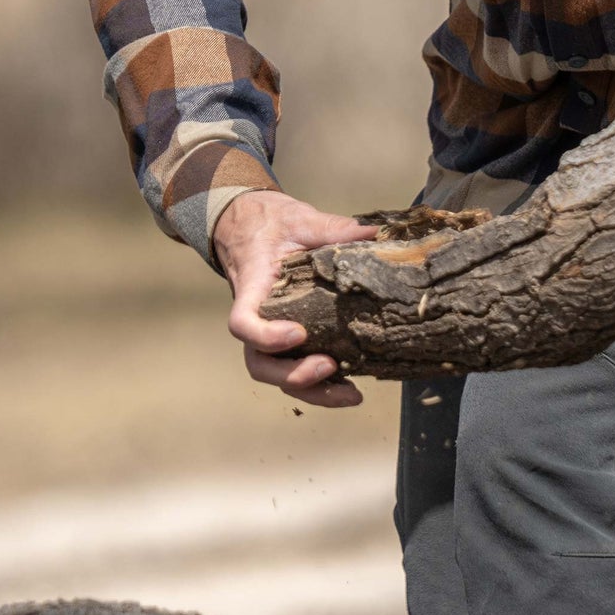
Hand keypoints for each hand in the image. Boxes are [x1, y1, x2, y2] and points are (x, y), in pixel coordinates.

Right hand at [214, 190, 377, 406]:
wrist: (251, 226)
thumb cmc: (271, 224)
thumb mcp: (299, 219)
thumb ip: (331, 228)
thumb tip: (372, 232)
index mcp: (252, 288)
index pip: (242, 323)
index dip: (264, 336)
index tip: (298, 333)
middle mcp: (257, 318)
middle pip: (260, 363)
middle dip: (292, 376)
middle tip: (329, 367)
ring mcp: (272, 332)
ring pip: (279, 374)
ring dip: (313, 391)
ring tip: (352, 394)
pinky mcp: (291, 337)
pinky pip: (297, 367)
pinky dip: (322, 384)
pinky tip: (352, 387)